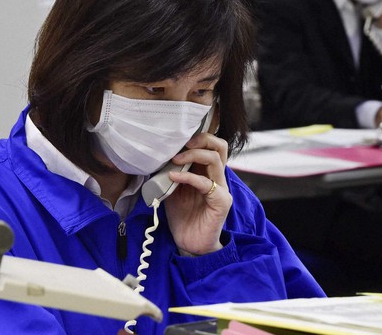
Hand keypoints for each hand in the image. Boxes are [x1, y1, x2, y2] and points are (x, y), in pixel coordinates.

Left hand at [164, 132, 231, 255]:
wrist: (189, 244)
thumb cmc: (182, 217)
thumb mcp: (173, 189)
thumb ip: (171, 173)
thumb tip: (159, 157)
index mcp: (208, 172)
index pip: (212, 145)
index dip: (198, 137)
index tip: (178, 139)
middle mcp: (218, 177)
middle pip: (220, 146)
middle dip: (201, 139)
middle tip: (182, 144)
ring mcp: (222, 189)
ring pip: (215, 159)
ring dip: (192, 155)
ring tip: (175, 160)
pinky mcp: (221, 202)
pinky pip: (206, 183)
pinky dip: (188, 177)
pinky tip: (173, 177)